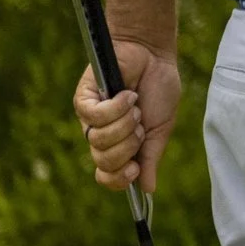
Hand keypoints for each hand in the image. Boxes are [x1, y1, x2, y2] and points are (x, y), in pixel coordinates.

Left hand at [74, 40, 179, 194]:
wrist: (154, 56)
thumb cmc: (159, 90)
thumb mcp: (160, 129)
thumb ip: (151, 158)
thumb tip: (148, 189)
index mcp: (119, 146)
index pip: (107, 176)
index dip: (119, 178)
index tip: (135, 168)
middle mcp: (100, 136)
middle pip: (104, 162)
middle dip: (128, 145)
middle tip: (140, 124)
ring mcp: (89, 119)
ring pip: (99, 140)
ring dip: (125, 122)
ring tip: (134, 105)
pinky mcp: (83, 100)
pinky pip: (94, 117)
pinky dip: (115, 106)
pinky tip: (126, 93)